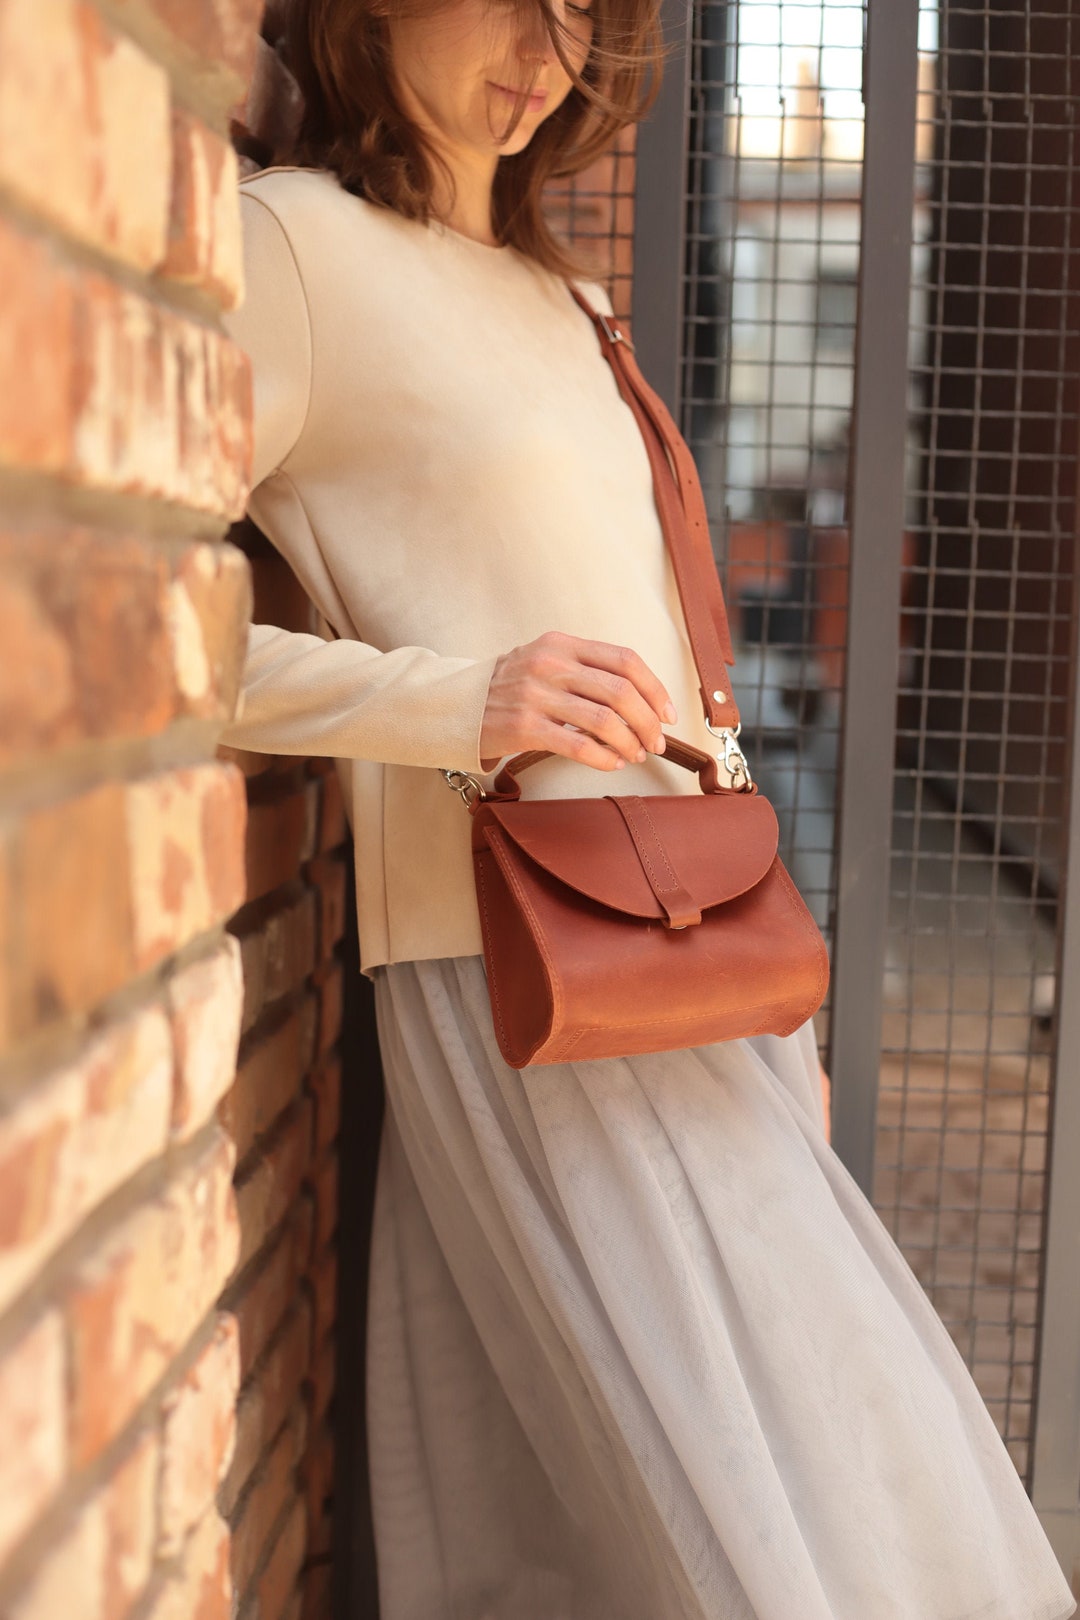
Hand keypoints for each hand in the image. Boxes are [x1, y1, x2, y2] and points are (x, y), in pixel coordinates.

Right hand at [478, 630, 677, 772]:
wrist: (458, 705)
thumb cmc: (511, 688)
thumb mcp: (546, 662)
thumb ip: (587, 672)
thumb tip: (642, 703)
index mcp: (562, 644)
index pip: (625, 660)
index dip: (655, 689)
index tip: (668, 713)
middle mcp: (550, 664)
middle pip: (621, 691)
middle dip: (648, 722)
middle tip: (656, 743)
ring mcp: (535, 695)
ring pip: (604, 721)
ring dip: (629, 743)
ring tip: (635, 755)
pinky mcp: (523, 727)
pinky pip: (578, 746)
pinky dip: (603, 758)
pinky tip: (611, 764)